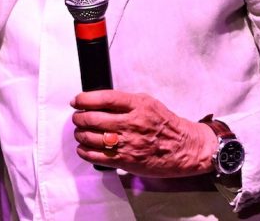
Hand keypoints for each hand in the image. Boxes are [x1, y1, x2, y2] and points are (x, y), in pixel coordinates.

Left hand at [71, 89, 216, 177]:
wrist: (183, 148)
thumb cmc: (164, 123)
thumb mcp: (147, 102)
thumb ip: (124, 101)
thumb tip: (98, 100)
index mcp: (137, 106)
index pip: (104, 98)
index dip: (85, 99)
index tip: (76, 100)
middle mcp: (131, 124)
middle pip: (94, 119)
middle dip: (79, 117)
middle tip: (77, 117)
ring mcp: (128, 144)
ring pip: (92, 138)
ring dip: (80, 134)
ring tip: (79, 131)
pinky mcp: (126, 161)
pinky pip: (98, 156)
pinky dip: (85, 151)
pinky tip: (83, 147)